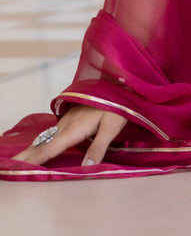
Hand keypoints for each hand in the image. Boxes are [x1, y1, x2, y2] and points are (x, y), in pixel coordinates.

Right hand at [13, 105, 127, 166]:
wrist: (117, 84)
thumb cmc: (117, 106)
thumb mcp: (112, 127)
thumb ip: (99, 147)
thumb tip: (87, 168)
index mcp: (74, 129)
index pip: (51, 149)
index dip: (36, 160)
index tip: (21, 168)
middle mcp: (66, 125)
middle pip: (42, 143)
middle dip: (26, 155)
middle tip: (10, 165)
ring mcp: (66, 121)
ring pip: (45, 137)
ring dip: (31, 149)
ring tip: (19, 160)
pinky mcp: (69, 118)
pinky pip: (51, 133)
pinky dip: (40, 142)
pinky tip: (38, 146)